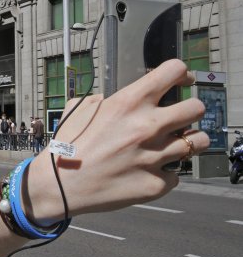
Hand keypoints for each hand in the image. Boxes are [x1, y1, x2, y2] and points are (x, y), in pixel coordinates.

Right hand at [26, 60, 209, 222]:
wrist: (58, 185)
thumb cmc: (66, 145)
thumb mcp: (78, 109)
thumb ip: (103, 100)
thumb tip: (112, 99)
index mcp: (129, 102)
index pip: (174, 71)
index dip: (180, 74)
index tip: (179, 83)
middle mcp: (147, 126)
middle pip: (197, 108)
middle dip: (190, 111)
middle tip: (178, 119)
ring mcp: (154, 157)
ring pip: (198, 142)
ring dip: (186, 143)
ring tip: (171, 147)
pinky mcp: (156, 184)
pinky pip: (175, 175)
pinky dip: (164, 174)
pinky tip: (146, 173)